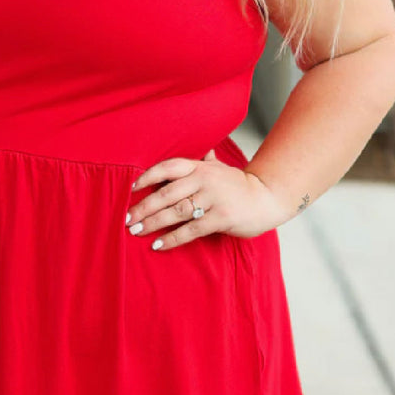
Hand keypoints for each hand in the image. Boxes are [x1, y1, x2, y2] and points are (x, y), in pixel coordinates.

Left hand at [126, 149, 289, 250]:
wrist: (267, 198)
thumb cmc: (238, 186)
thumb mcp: (220, 169)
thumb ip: (206, 161)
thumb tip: (202, 150)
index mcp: (201, 167)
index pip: (168, 167)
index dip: (148, 176)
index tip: (131, 189)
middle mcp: (205, 180)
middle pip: (167, 193)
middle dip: (144, 206)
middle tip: (127, 218)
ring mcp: (213, 199)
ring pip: (176, 211)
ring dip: (152, 223)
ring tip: (136, 231)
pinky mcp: (221, 218)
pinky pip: (190, 230)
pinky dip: (172, 238)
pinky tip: (158, 245)